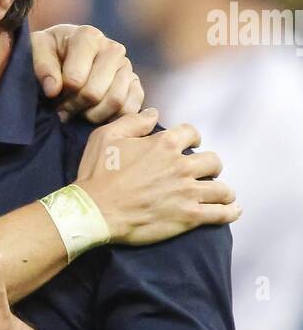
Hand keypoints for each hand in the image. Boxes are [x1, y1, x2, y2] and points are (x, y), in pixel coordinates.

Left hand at [31, 24, 143, 122]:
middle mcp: (112, 48)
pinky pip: (131, 108)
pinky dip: (112, 118)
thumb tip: (53, 89)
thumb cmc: (50, 52)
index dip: (62, 94)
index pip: (75, 79)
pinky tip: (95, 114)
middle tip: (63, 108)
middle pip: (94, 93)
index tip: (52, 95)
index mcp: (87, 36)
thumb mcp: (37, 50)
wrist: (66, 54)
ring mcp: (126, 66)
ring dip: (92, 115)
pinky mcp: (135, 83)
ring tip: (78, 111)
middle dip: (75, 106)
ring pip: (115, 102)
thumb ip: (42, 66)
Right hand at [76, 112, 239, 244]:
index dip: (192, 138)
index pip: (192, 133)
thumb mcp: (107, 137)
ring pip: (222, 189)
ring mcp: (188, 192)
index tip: (190, 145)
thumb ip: (133, 122)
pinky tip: (232, 211)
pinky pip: (220, 213)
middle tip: (204, 173)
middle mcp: (181, 166)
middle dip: (211, 166)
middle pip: (213, 161)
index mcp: (164, 143)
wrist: (95, 211)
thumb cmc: (97, 175)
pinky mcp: (189, 216)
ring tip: (221, 195)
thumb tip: (153, 113)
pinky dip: (230, 212)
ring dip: (223, 191)